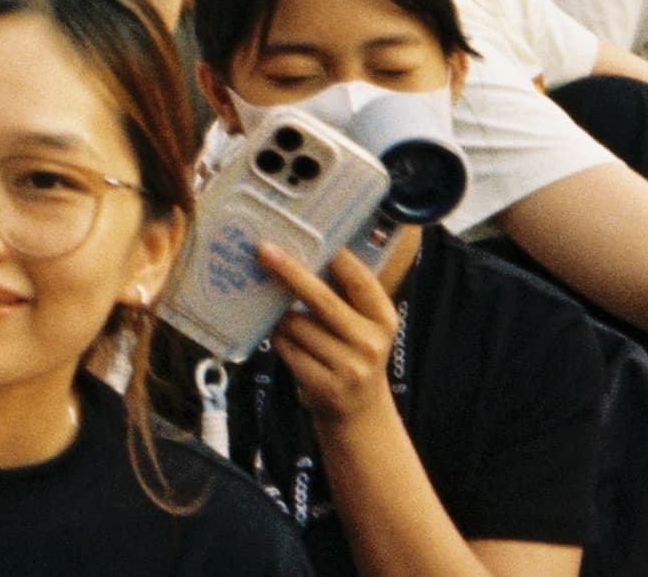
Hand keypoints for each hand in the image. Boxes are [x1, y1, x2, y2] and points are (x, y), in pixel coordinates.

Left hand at [258, 239, 402, 432]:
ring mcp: (349, 368)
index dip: (335, 257)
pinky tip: (284, 340)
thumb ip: (342, 296)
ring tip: (281, 315)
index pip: (360, 281)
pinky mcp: (324, 386)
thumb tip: (298, 253)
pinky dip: (278, 338)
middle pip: (322, 300)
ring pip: (295, 324)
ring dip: (279, 315)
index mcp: (383, 319)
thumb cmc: (353, 355)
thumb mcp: (362, 326)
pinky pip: (286, 347)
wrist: (360, 414)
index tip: (310, 233)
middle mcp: (371, 343)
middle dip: (290, 272)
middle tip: (263, 249)